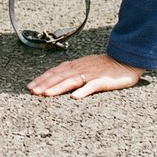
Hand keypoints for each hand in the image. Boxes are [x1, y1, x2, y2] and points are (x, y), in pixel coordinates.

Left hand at [26, 53, 145, 98]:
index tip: (30, 86)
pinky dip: (83, 91)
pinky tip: (75, 97)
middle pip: (59, 76)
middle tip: (32, 92)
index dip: (42, 78)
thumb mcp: (86, 66)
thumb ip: (72, 72)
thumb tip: (56, 79)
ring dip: (57, 87)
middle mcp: (80, 68)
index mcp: (75, 65)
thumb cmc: (105, 66)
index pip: (55, 71)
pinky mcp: (103, 80)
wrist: (126, 60)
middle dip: (44, 84)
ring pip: (71, 80)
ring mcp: (91, 74)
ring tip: (46, 94)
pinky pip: (92, 86)